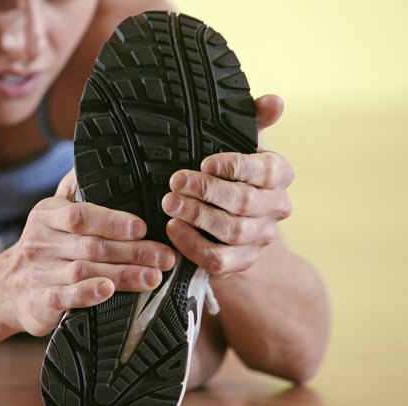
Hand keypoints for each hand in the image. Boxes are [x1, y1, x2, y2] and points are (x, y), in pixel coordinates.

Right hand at [2, 169, 175, 335]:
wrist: (5, 290)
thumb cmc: (40, 248)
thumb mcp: (49, 214)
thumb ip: (72, 188)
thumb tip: (91, 155)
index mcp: (47, 216)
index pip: (80, 215)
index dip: (112, 221)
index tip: (141, 227)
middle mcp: (42, 243)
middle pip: (90, 246)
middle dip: (133, 251)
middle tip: (164, 256)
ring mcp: (39, 274)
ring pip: (85, 272)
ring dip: (123, 275)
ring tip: (153, 277)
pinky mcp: (39, 303)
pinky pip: (64, 297)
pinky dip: (87, 294)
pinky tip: (108, 291)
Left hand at [160, 95, 293, 277]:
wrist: (233, 227)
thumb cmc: (230, 175)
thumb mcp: (240, 145)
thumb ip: (253, 120)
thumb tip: (274, 101)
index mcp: (278, 175)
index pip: (266, 171)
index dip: (235, 167)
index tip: (205, 162)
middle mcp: (275, 208)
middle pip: (243, 202)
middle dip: (206, 191)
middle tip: (175, 181)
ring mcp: (259, 238)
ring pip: (230, 231)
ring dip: (196, 215)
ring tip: (169, 202)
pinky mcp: (240, 263)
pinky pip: (217, 259)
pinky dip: (192, 244)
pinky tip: (172, 227)